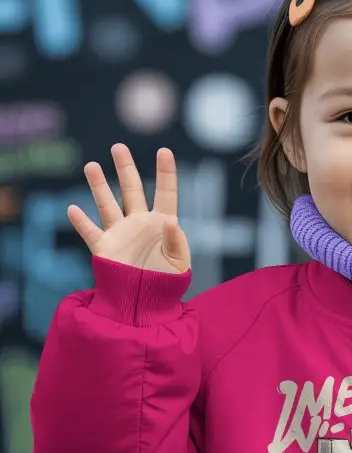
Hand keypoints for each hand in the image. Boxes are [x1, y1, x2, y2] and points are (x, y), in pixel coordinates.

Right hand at [67, 144, 190, 273]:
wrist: (145, 305)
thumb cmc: (167, 284)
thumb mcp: (178, 263)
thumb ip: (175, 240)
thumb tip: (171, 219)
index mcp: (162, 223)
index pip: (165, 192)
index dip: (166, 172)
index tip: (164, 151)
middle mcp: (139, 223)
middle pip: (132, 190)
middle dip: (125, 168)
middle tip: (118, 147)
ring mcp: (120, 234)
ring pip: (107, 204)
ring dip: (99, 186)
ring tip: (91, 165)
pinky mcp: (104, 249)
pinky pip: (90, 232)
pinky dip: (81, 222)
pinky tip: (72, 209)